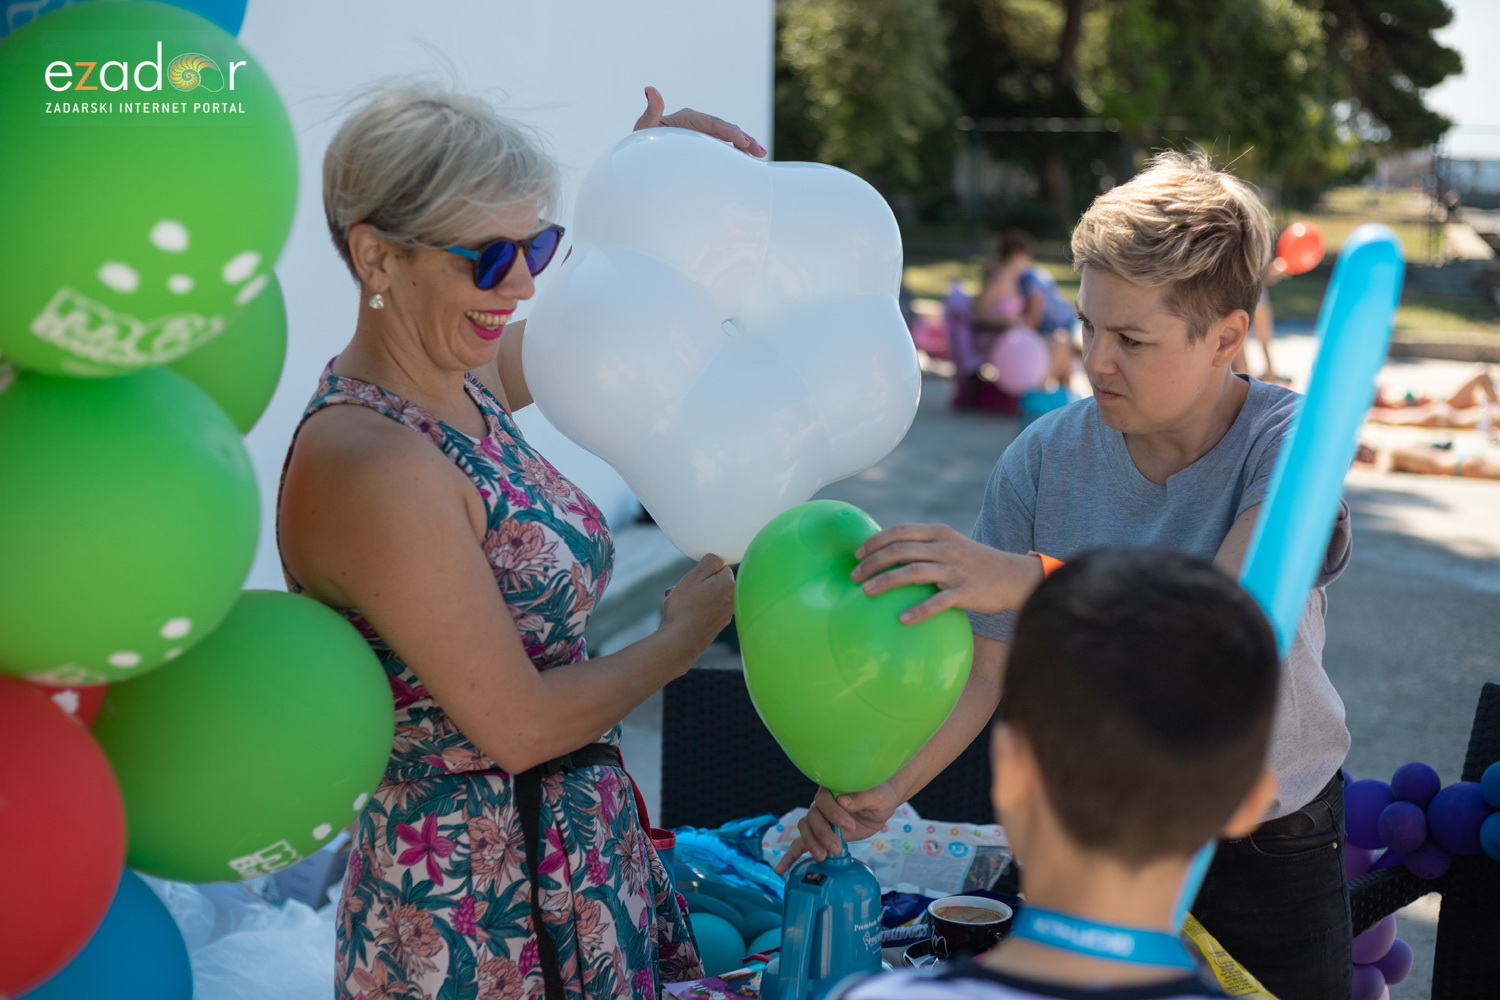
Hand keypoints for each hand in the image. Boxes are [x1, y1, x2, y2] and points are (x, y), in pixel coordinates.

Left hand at [633, 85, 765, 156]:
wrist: (642, 158)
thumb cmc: (641, 143)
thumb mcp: (644, 128)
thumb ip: (651, 111)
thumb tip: (650, 89)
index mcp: (688, 118)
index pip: (713, 123)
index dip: (729, 132)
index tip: (742, 141)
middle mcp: (698, 125)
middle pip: (725, 129)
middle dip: (744, 139)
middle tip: (759, 151)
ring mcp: (703, 136)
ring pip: (729, 139)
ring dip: (746, 146)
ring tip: (761, 155)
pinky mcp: (705, 147)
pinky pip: (724, 149)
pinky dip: (738, 154)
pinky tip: (750, 162)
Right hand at [659, 555, 735, 667]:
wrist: (680, 641)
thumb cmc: (685, 607)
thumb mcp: (694, 576)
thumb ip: (709, 563)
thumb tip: (717, 559)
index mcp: (730, 584)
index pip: (720, 567)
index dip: (704, 571)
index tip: (692, 578)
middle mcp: (733, 600)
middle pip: (715, 583)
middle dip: (698, 585)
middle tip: (680, 591)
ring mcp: (726, 615)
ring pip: (710, 598)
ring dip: (696, 598)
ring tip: (678, 604)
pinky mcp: (718, 627)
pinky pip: (708, 612)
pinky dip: (697, 611)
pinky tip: (684, 616)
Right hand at [774, 783, 901, 872]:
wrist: (880, 805)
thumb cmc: (879, 796)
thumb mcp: (876, 796)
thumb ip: (861, 798)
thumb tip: (842, 801)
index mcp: (832, 789)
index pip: (824, 800)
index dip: (834, 813)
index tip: (850, 826)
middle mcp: (821, 803)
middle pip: (812, 817)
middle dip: (823, 834)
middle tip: (837, 848)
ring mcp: (819, 820)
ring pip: (806, 830)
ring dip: (812, 844)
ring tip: (823, 857)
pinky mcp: (820, 835)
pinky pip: (800, 844)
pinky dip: (790, 857)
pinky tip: (781, 870)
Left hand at [851, 524, 1042, 623]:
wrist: (1013, 576)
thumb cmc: (975, 563)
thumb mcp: (951, 544)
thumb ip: (924, 545)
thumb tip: (888, 553)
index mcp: (939, 533)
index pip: (899, 531)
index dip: (874, 541)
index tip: (856, 554)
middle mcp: (945, 547)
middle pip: (899, 550)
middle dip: (872, 563)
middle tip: (854, 577)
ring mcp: (955, 569)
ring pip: (913, 573)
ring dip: (885, 582)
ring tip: (866, 593)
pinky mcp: (965, 591)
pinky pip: (938, 602)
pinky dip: (919, 611)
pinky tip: (902, 619)